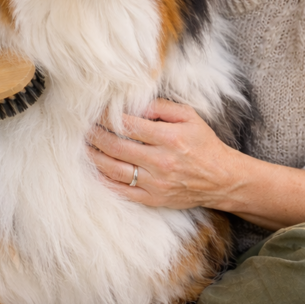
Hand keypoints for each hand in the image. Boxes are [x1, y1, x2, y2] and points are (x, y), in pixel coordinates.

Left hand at [87, 98, 242, 209]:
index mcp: (169, 138)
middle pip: (117, 147)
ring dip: (95, 156)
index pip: (129, 125)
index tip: (96, 111)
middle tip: (83, 126)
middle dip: (96, 135)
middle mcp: (160, 162)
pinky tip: (93, 169)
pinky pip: (121, 191)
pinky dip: (104, 180)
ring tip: (83, 145)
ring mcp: (155, 183)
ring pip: (114, 170)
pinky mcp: (153, 199)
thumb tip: (134, 104)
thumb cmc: (204, 143)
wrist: (221, 179)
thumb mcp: (189, 116)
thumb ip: (161, 107)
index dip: (108, 117)